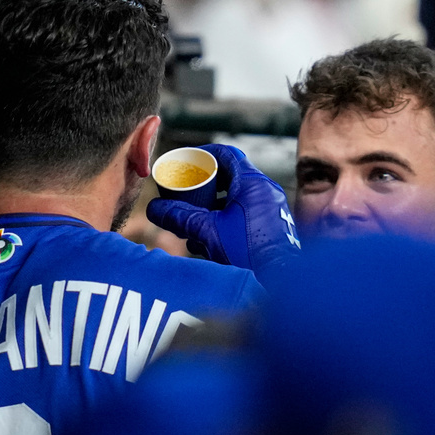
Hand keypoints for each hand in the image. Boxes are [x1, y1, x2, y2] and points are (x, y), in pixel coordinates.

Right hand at [147, 144, 299, 274]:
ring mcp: (271, 209)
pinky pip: (245, 214)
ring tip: (193, 221)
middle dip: (204, 186)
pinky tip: (208, 241)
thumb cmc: (247, 252)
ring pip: (236, 198)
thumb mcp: (207, 231)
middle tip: (185, 193)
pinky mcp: (272, 227)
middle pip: (230, 177)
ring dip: (213, 206)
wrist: (279, 281)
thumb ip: (179, 217)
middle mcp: (265, 191)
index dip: (203, 155)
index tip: (186, 162)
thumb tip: (154, 208)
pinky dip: (225, 219)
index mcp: (252, 183)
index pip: (226, 154)